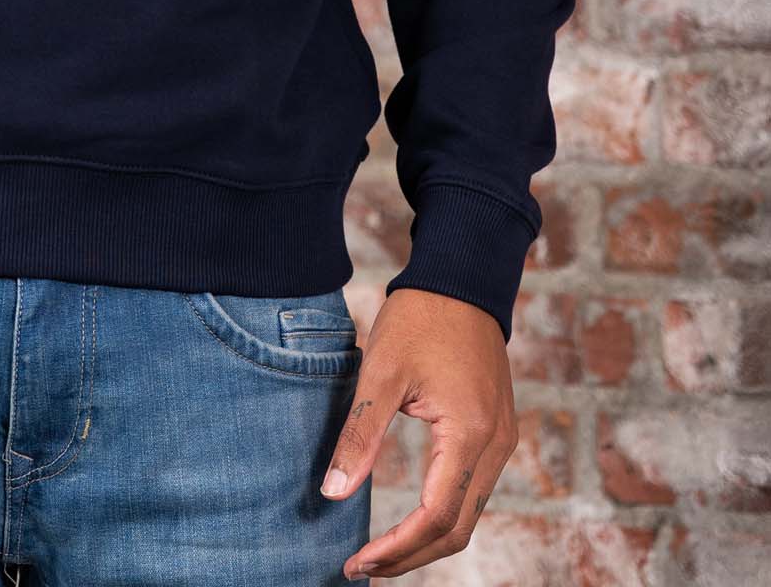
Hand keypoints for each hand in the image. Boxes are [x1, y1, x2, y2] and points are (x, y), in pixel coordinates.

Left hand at [320, 287, 518, 578]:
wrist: (461, 278)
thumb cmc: (420, 318)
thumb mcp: (380, 372)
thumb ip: (361, 436)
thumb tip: (333, 494)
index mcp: (470, 435)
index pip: (435, 518)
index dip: (396, 549)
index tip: (356, 563)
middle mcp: (496, 446)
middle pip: (457, 529)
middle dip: (410, 556)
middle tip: (363, 567)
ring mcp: (502, 440)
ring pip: (469, 514)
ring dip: (427, 540)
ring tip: (381, 552)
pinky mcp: (497, 431)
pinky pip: (474, 490)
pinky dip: (443, 514)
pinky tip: (411, 518)